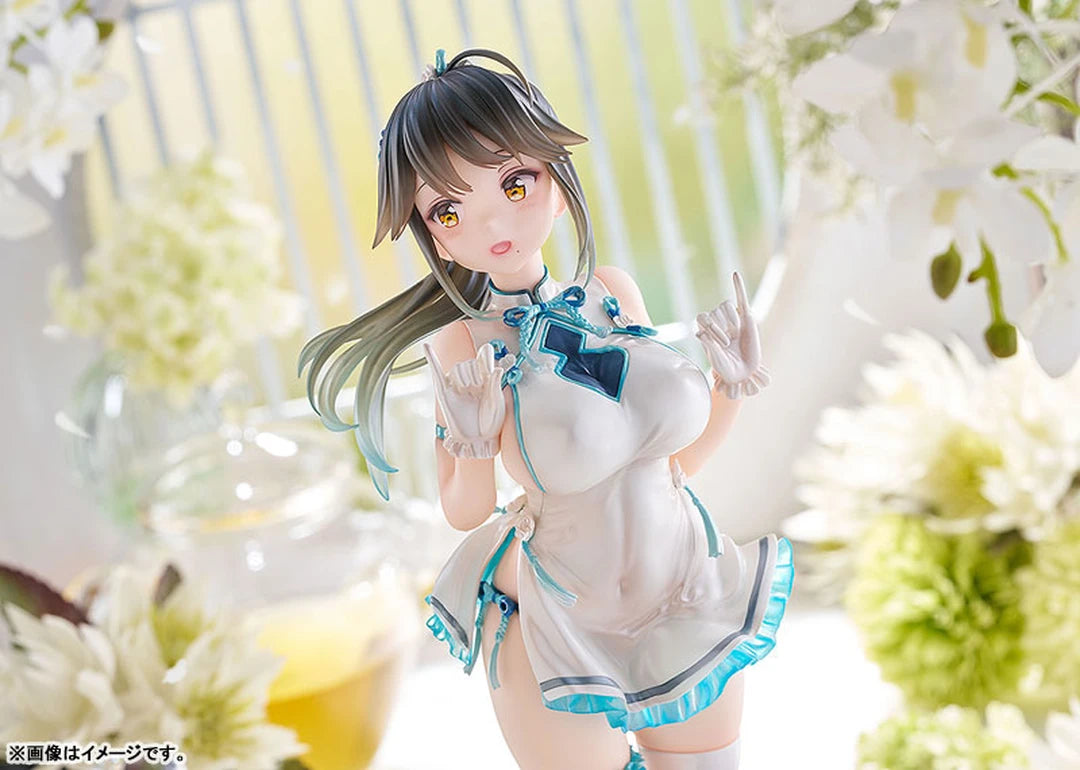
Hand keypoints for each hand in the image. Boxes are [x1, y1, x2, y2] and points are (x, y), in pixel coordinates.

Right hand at [423, 342, 507, 458]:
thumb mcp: (497, 405)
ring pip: (458, 368)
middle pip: (470, 363)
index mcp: (486, 379)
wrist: (477, 441)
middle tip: (478, 390)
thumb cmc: (491, 423)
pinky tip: (426, 346)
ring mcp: (457, 385)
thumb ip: (495, 386)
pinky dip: (431, 359)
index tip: (488, 351)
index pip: (484, 357)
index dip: (486, 354)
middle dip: (475, 374)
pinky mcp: (444, 392)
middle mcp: (471, 379)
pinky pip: (436, 372)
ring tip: (468, 392)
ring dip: (464, 377)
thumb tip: (498, 368)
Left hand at [695, 271, 770, 398]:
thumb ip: (710, 346)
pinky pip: (741, 299)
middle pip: (715, 312)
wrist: (744, 373)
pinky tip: (735, 274)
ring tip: (735, 333)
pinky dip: (738, 286)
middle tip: (727, 343)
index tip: (716, 342)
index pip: (702, 318)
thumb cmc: (726, 369)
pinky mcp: (747, 318)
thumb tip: (701, 333)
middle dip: (719, 327)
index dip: (708, 327)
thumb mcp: (716, 359)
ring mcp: (732, 320)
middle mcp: (718, 322)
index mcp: (706, 330)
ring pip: (726, 306)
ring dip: (730, 318)